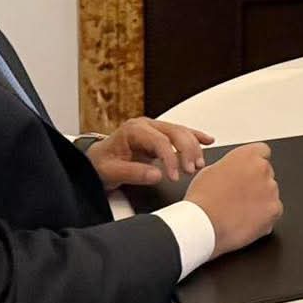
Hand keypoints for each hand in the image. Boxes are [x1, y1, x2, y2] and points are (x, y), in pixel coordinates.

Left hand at [85, 117, 213, 189]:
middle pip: (175, 132)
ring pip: (181, 132)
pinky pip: (181, 133)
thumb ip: (134, 173)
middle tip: (191, 170)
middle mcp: (146, 125)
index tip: (174, 176)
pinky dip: (195, 137)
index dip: (170, 159)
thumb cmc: (100, 164)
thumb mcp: (111, 172)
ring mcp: (154, 129)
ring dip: (194, 147)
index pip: (160, 141)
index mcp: (134, 130)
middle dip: (187, 151)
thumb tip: (157, 174)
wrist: (95, 162)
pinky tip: (207, 140)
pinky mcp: (160, 135)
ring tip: (199, 164)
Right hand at [184, 143, 282, 257]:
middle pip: (266, 173)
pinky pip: (274, 210)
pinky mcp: (275, 209)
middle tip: (240, 195)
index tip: (249, 170)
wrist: (203, 224)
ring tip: (239, 210)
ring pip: (270, 192)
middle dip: (256, 182)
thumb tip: (234, 172)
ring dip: (260, 199)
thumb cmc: (203, 199)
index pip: (262, 151)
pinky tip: (246, 220)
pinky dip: (264, 216)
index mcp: (247, 155)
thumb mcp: (211, 171)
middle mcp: (262, 169)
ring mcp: (271, 189)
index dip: (254, 162)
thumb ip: (230, 167)